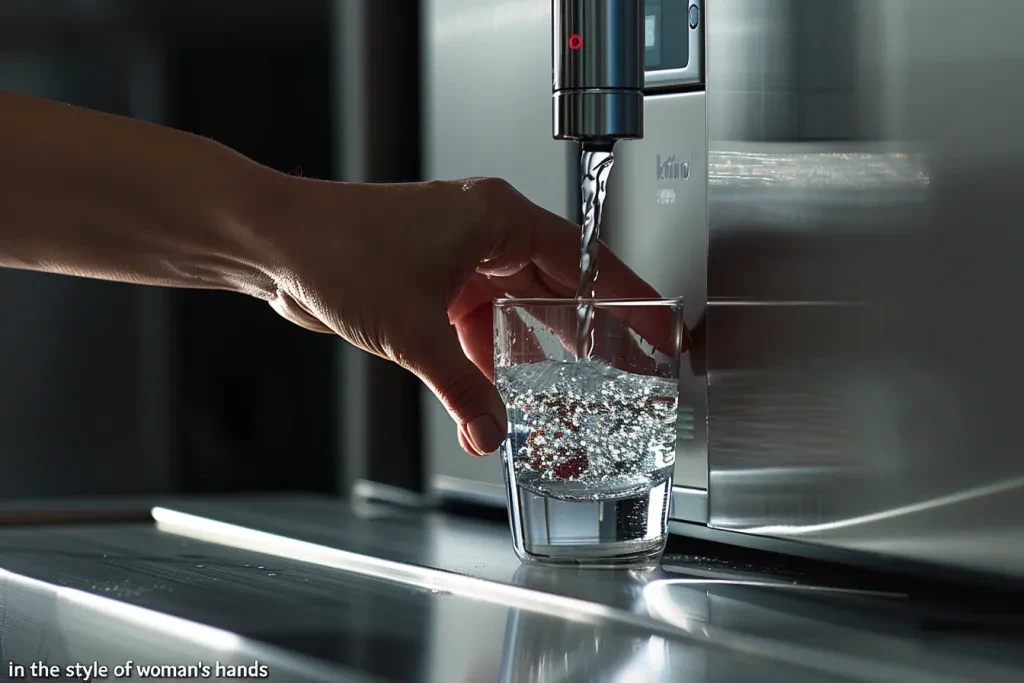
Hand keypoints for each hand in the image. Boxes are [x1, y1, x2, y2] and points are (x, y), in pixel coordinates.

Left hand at [254, 175, 661, 455]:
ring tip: (572, 390)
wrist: (276, 244)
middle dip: (589, 333)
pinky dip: (489, 357)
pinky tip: (499, 393)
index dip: (625, 298)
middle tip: (627, 368)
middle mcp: (482, 232)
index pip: (583, 261)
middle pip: (556, 287)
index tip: (656, 324)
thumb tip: (492, 431)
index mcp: (495, 218)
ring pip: (516, 309)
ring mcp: (457, 257)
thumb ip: (462, 388)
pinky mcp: (432, 281)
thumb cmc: (337, 249)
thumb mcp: (415, 330)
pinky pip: (478, 322)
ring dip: (535, 352)